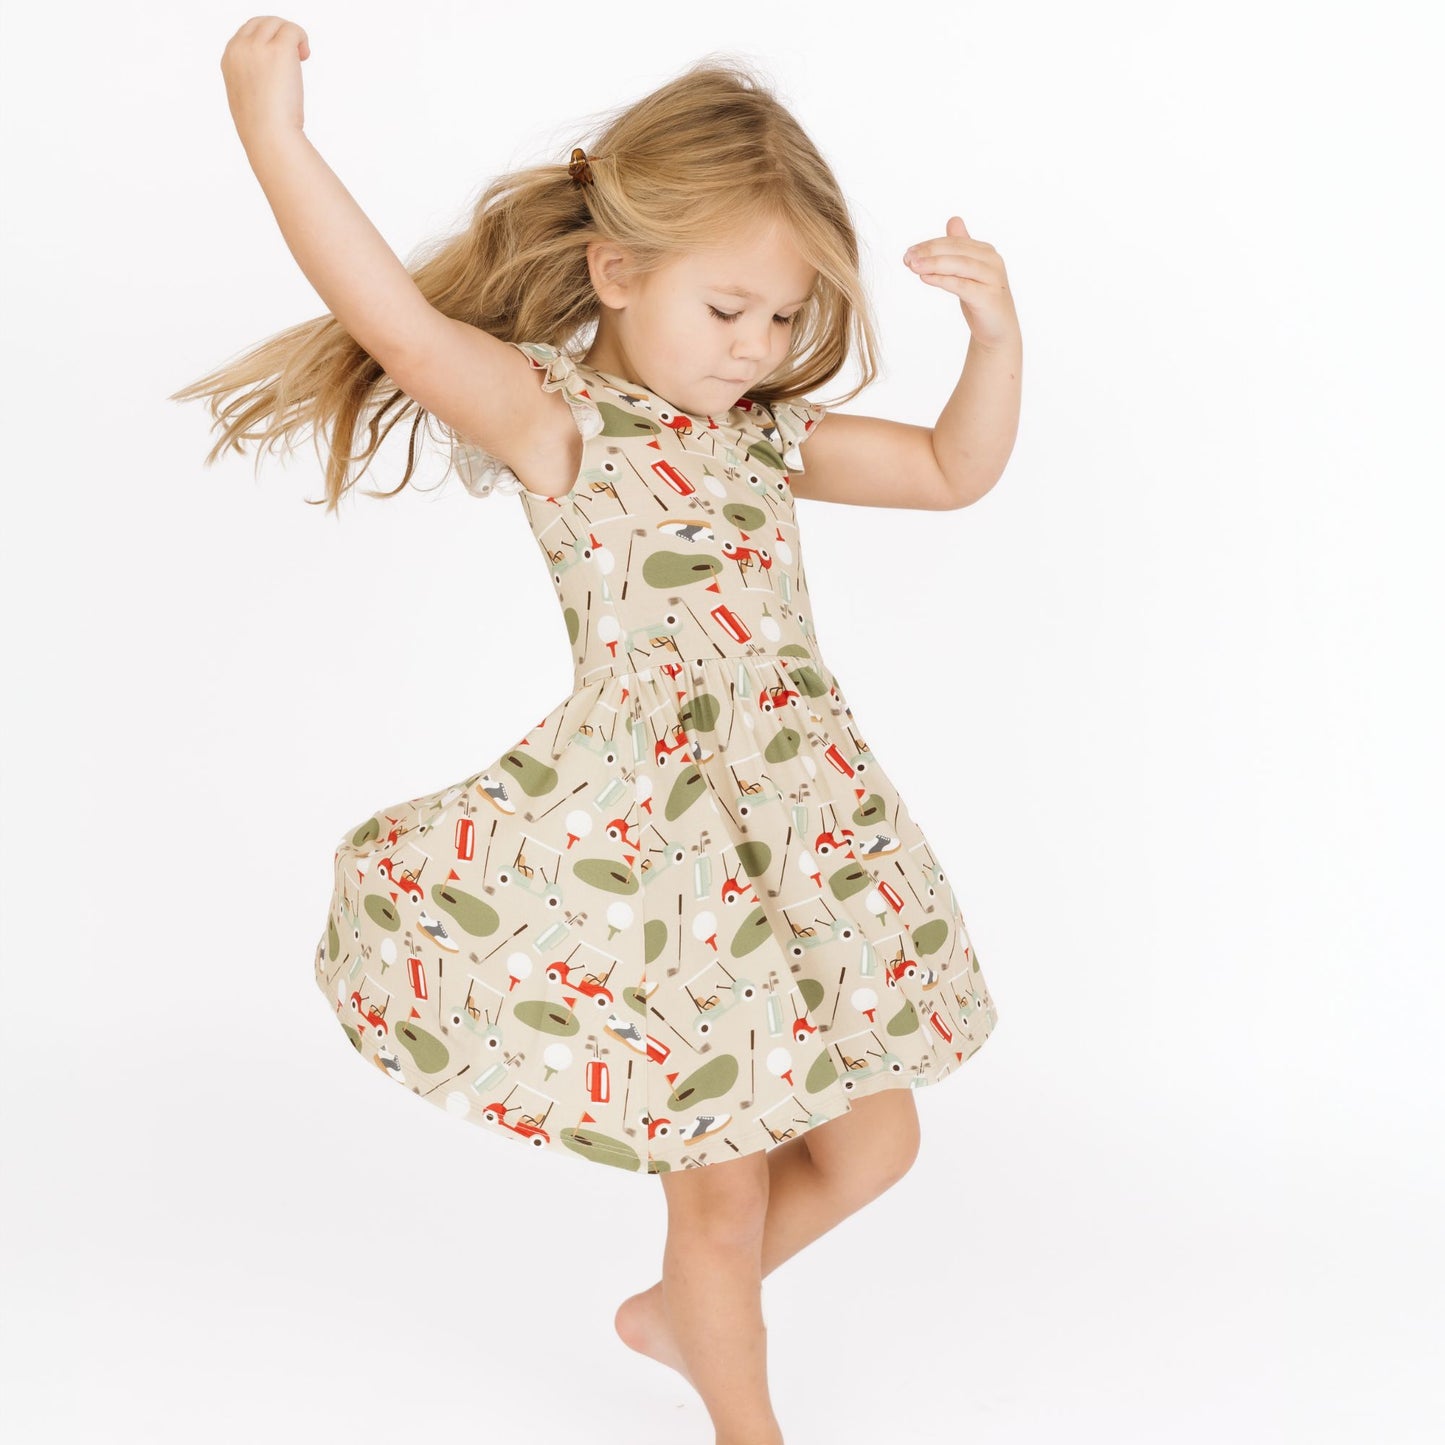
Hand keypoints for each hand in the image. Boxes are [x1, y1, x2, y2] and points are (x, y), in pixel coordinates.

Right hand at [221, 16, 310, 147]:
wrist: (268, 135)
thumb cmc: (262, 127)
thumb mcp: (247, 97)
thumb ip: (253, 77)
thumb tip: (273, 75)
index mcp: (230, 58)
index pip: (247, 32)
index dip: (267, 39)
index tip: (280, 59)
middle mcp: (240, 48)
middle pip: (262, 22)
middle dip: (280, 34)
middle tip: (294, 56)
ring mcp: (258, 47)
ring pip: (277, 23)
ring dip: (292, 36)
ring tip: (301, 56)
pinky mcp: (279, 50)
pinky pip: (293, 30)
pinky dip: (302, 38)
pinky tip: (305, 56)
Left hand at [903, 216, 1018, 348]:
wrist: (997, 330)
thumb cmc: (979, 299)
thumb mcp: (968, 271)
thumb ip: (961, 248)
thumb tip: (953, 221)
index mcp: (985, 251)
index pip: (954, 242)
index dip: (930, 245)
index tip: (908, 252)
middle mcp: (992, 260)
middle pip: (956, 250)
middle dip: (929, 252)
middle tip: (907, 258)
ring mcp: (992, 278)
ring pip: (960, 265)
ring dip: (934, 263)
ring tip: (913, 266)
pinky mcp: (988, 297)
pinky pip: (962, 285)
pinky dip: (943, 280)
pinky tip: (925, 278)